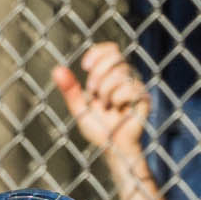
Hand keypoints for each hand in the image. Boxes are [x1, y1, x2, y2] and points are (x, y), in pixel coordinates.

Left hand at [52, 43, 150, 158]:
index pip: (111, 49)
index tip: (85, 66)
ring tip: (106, 106)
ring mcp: (136, 86)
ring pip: (119, 74)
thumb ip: (70, 90)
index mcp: (113, 75)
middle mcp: (127, 77)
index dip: (98, 53)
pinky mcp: (144, 98)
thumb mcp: (80, 109)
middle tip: (93, 92)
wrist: (114, 150)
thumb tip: (56, 69)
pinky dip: (118, 100)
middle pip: (115, 57)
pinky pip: (128, 88)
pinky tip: (119, 111)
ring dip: (105, 92)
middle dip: (98, 73)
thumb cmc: (100, 130)